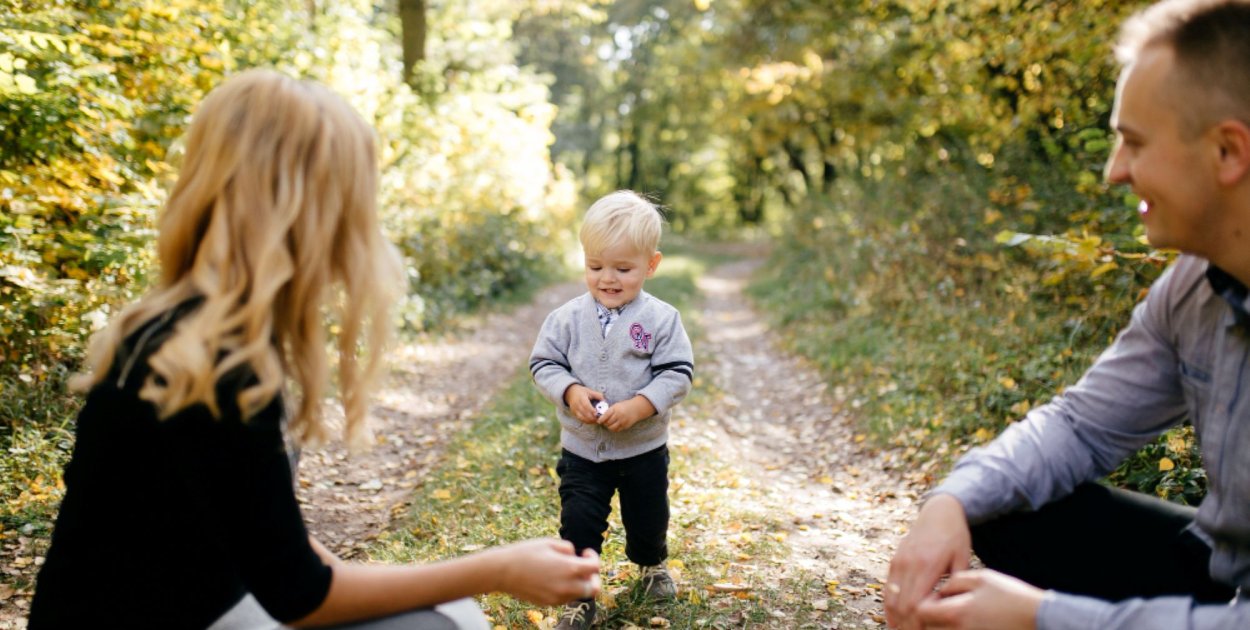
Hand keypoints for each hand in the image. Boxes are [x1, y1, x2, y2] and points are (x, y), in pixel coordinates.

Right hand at [490, 539, 600, 605]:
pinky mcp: (549, 603)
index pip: (595, 567)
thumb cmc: (525, 553)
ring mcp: (558, 597)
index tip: (584, 552)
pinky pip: (566, 598)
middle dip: (593, 578)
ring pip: (580, 594)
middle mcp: (567, 586)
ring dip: (580, 584)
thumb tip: (574, 556)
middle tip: (585, 569)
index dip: (593, 557)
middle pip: (594, 588)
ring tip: (567, 572)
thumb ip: (568, 548)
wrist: (503, 571)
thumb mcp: (549, 542)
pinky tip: (555, 578)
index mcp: (570, 568)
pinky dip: (567, 589)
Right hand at [563, 384, 604, 424]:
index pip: (586, 405)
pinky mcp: (574, 413)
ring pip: (582, 418)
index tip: (596, 413)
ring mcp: (574, 410)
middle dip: (592, 417)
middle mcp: (576, 404)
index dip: (591, 410)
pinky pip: (580, 419)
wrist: (571, 393)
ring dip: (590, 420)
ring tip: (596, 420)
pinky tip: (592, 421)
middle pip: (584, 413)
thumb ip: (598, 395)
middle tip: (599, 419)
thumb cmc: (582, 392)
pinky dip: (586, 421)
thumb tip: (605, 401)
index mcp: (581, 397)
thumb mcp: (590, 391)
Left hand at [598, 396, 655, 431]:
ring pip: (611, 427)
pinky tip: (614, 425)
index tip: (598, 421)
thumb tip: (601, 416)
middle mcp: (619, 415)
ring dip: (608, 426)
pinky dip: (614, 429)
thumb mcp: (616, 405)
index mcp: (615, 409)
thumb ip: (609, 410)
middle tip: (603, 422)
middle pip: (607, 422)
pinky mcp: (625, 426)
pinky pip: (617, 430)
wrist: (637, 408)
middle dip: (604, 423)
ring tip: (608, 424)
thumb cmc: (625, 406)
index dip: (600, 419)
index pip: (605, 416)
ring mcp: (622, 421)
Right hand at [885, 493, 971, 629]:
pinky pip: (887, 587)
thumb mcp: (963, 557)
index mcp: (928, 565)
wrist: (939, 511)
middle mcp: (909, 564)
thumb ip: (956, 582)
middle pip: (901, 603)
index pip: (916, 602)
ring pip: (891, 597)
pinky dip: (888, 605)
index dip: (916, 622)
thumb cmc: (955, 535)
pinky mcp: (895, 560)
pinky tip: (893, 619)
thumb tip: (949, 606)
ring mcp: (899, 562)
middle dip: (905, 625)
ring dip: (894, 618)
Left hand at [915, 569, 1042, 629]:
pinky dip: (951, 628)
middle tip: (935, 606)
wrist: (1039, 618)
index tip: (931, 594)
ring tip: (947, 613)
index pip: (920, 611)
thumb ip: (954, 582)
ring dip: (937, 625)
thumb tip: (938, 590)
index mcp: (956, 612)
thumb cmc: (1011, 595)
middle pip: (925, 627)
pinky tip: (963, 620)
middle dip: (925, 617)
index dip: (920, 601)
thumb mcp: (982, 578)